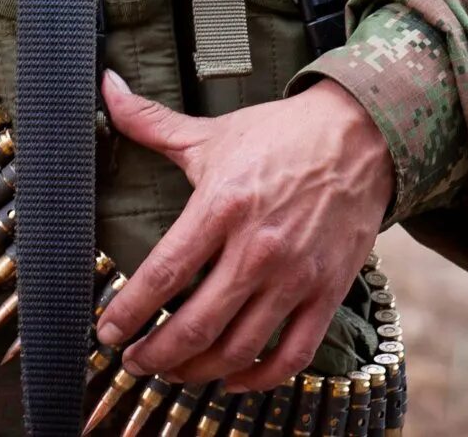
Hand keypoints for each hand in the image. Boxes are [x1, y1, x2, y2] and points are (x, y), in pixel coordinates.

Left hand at [97, 71, 394, 389]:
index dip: (128, 313)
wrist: (362, 132)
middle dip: (155, 355)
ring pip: (238, 347)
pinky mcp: (328, 290)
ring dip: (198, 370)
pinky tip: (234, 378)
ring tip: (175, 371)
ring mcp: (296, 274)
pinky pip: (292, 353)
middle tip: (135, 362)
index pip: (163, 275)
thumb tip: (105, 88)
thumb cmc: (282, 134)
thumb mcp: (213, 132)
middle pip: (195, 324)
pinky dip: (260, 377)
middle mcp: (258, 247)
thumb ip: (151, 122)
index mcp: (223, 205)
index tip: (108, 333)